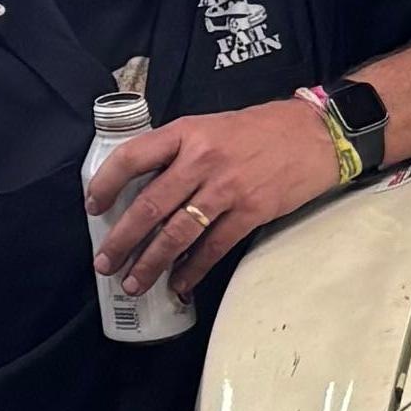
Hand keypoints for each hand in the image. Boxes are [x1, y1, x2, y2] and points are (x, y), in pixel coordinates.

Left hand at [90, 97, 338, 295]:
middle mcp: (203, 159)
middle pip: (150, 205)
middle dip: (123, 240)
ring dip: (151, 263)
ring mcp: (227, 188)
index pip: (132, 157)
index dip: (107, 184)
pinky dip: (193, 270)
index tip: (94, 206)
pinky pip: (213, 248)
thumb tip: (144, 189)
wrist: (316, 134)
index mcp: (187, 132)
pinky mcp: (251, 211)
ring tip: (134, 282)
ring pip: (178, 233)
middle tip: (105, 263)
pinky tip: (180, 284)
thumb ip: (179, 151)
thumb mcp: (212, 126)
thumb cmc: (261, 130)